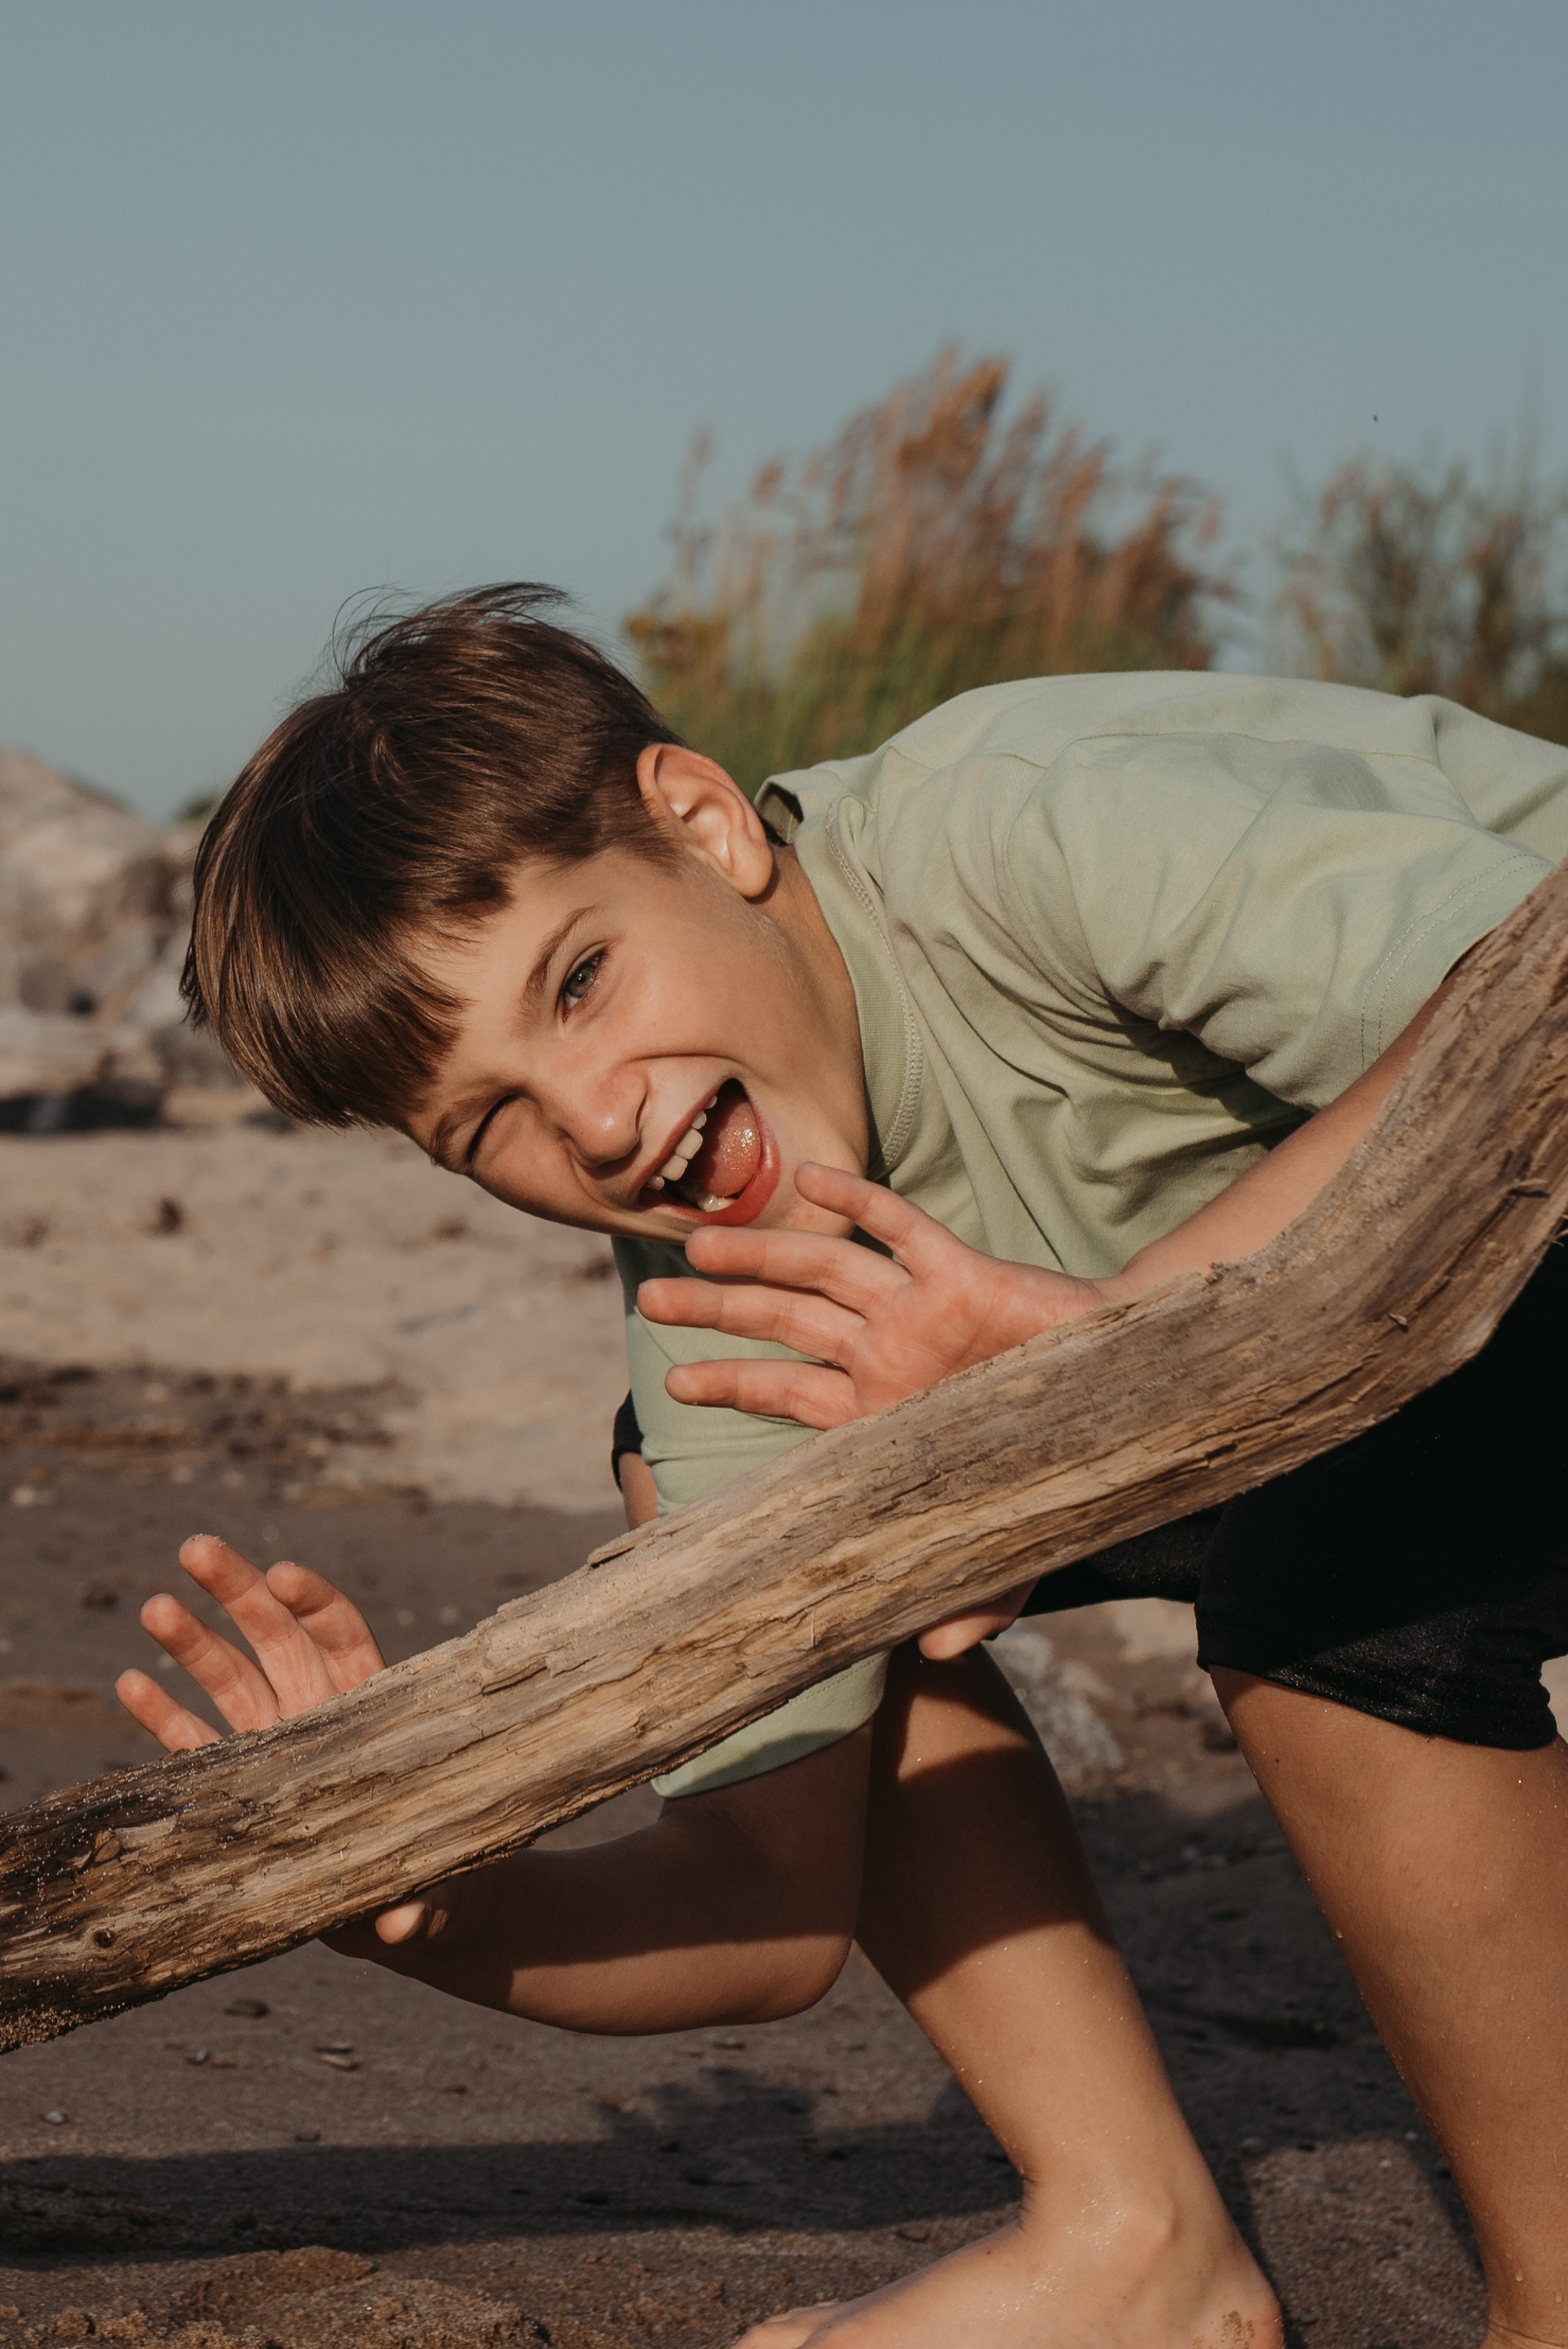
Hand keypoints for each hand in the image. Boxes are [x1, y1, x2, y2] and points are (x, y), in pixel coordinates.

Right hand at [116, 1534, 462, 1952]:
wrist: (421, 1908)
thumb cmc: (448, 1882)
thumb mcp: (444, 1891)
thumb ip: (425, 1905)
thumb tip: (404, 1925)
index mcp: (374, 1713)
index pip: (343, 1637)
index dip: (314, 1602)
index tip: (282, 1575)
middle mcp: (321, 1715)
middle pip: (277, 1636)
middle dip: (237, 1590)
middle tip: (196, 1547)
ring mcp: (277, 1743)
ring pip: (231, 1678)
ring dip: (192, 1641)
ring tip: (155, 1605)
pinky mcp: (241, 1784)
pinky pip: (197, 1741)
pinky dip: (164, 1713)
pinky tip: (130, 1682)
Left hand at [638, 1166, 1109, 1659]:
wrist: (1120, 1398)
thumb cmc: (1051, 1467)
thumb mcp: (1010, 1550)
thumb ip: (973, 1602)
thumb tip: (938, 1661)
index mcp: (878, 1411)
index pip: (786, 1393)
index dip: (732, 1382)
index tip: (671, 1384)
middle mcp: (886, 1351)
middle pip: (783, 1321)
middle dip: (717, 1311)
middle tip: (647, 1303)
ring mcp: (919, 1310)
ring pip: (824, 1271)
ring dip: (762, 1255)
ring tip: (696, 1248)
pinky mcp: (964, 1276)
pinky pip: (902, 1229)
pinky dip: (860, 1203)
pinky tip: (813, 1178)